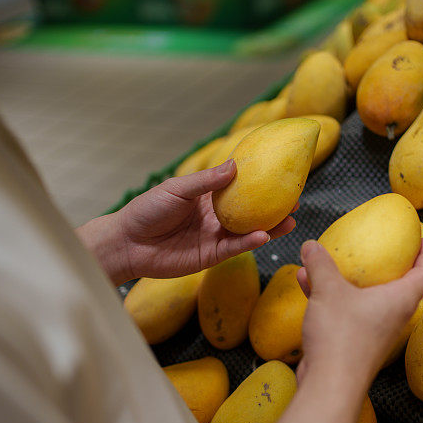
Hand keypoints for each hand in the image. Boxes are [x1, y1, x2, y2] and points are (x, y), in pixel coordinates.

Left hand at [78, 160, 295, 283]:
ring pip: (248, 231)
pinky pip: (235, 249)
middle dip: (272, 207)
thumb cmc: (147, 211)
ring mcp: (215, 237)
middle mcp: (215, 216)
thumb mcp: (177, 189)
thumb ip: (206, 181)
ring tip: (290, 220)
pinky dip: (250, 242)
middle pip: (250, 211)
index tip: (279, 174)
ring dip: (269, 227)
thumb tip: (234, 165)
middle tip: (295, 201)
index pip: (238, 188)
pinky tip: (265, 235)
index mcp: (207, 196)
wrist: (128, 243)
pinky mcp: (211, 256)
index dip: (258, 182)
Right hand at [294, 238, 422, 387]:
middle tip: (385, 250)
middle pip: (401, 287)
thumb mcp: (329, 291)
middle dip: (392, 267)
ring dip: (349, 280)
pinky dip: (331, 296)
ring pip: (367, 298)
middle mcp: (393, 316)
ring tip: (329, 262)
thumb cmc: (341, 336)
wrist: (330, 386)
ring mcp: (375, 332)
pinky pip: (346, 311)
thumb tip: (311, 245)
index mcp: (400, 300)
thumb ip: (321, 264)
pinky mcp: (355, 344)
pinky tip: (306, 284)